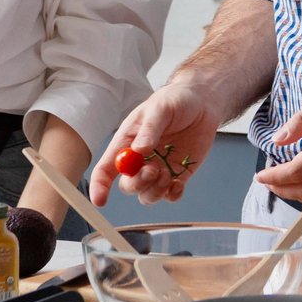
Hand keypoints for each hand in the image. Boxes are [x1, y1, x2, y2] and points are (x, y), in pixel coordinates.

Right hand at [90, 81, 222, 206]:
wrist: (202, 102)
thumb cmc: (175, 100)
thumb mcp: (160, 108)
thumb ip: (149, 129)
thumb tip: (138, 151)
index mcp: (127, 142)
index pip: (106, 168)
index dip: (99, 186)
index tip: (100, 201)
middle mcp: (139, 160)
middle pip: (128, 185)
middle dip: (137, 183)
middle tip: (153, 170)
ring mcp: (159, 170)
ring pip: (147, 195)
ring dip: (155, 190)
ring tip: (167, 173)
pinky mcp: (177, 175)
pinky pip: (170, 196)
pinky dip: (172, 195)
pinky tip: (178, 183)